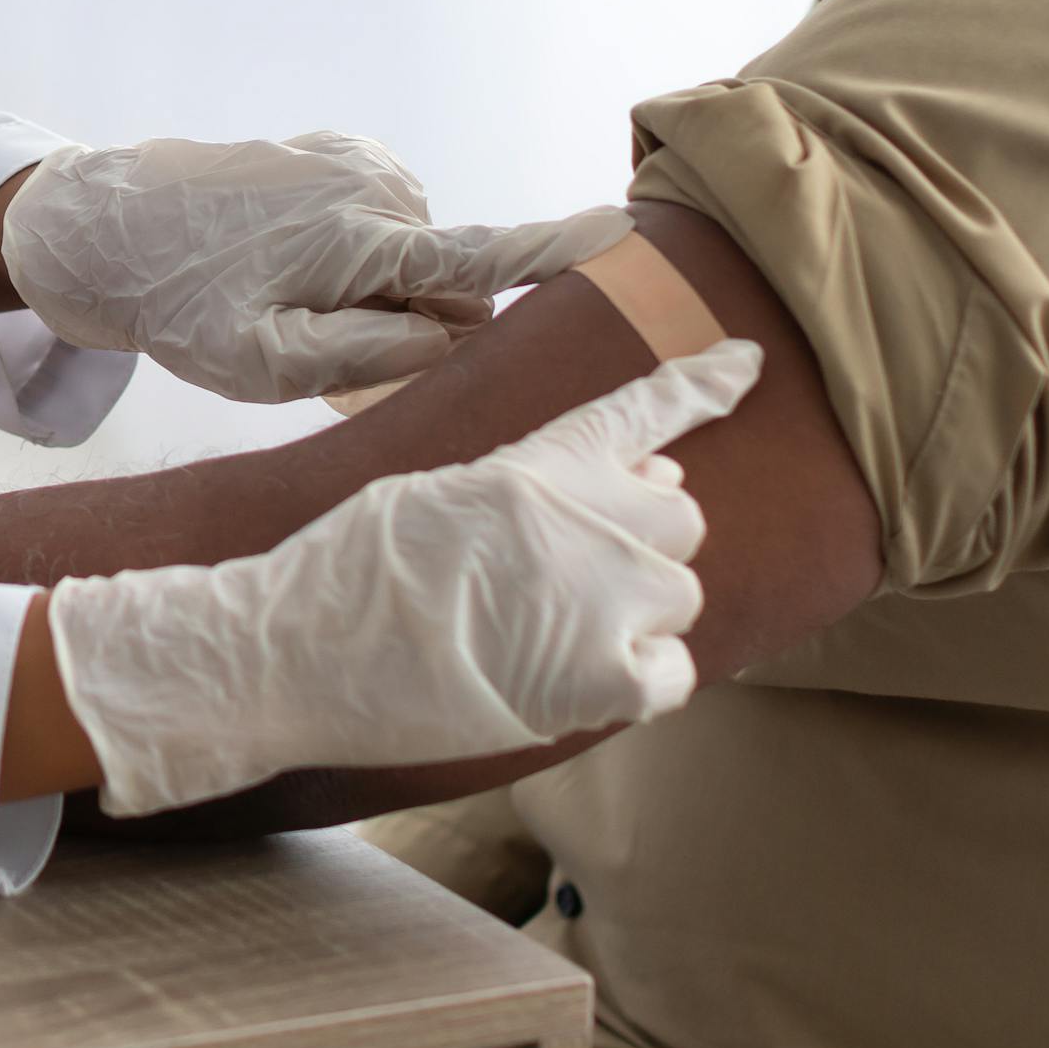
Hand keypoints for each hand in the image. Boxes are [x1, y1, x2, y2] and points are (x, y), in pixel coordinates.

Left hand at [0, 132, 632, 401]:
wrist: (104, 225)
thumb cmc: (179, 307)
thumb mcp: (261, 362)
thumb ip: (365, 355)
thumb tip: (450, 336)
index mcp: (359, 241)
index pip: (481, 255)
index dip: (557, 251)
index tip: (626, 229)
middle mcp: (371, 186)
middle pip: (449, 273)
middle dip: (422, 314)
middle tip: (321, 341)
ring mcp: (354, 160)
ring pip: (414, 250)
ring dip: (380, 284)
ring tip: (286, 298)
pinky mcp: (336, 151)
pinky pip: (383, 218)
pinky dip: (359, 249)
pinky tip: (289, 262)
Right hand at [42, 341, 754, 815]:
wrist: (298, 649)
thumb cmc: (345, 575)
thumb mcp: (436, 491)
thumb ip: (533, 484)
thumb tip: (633, 476)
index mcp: (534, 461)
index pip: (638, 411)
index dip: (702, 385)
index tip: (750, 362)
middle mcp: (585, 515)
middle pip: (680, 518)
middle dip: (643, 545)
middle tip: (576, 583)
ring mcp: (602, 594)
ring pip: (680, 597)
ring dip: (635, 618)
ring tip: (551, 642)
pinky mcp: (602, 677)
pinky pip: (674, 675)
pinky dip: (638, 683)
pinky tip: (572, 685)